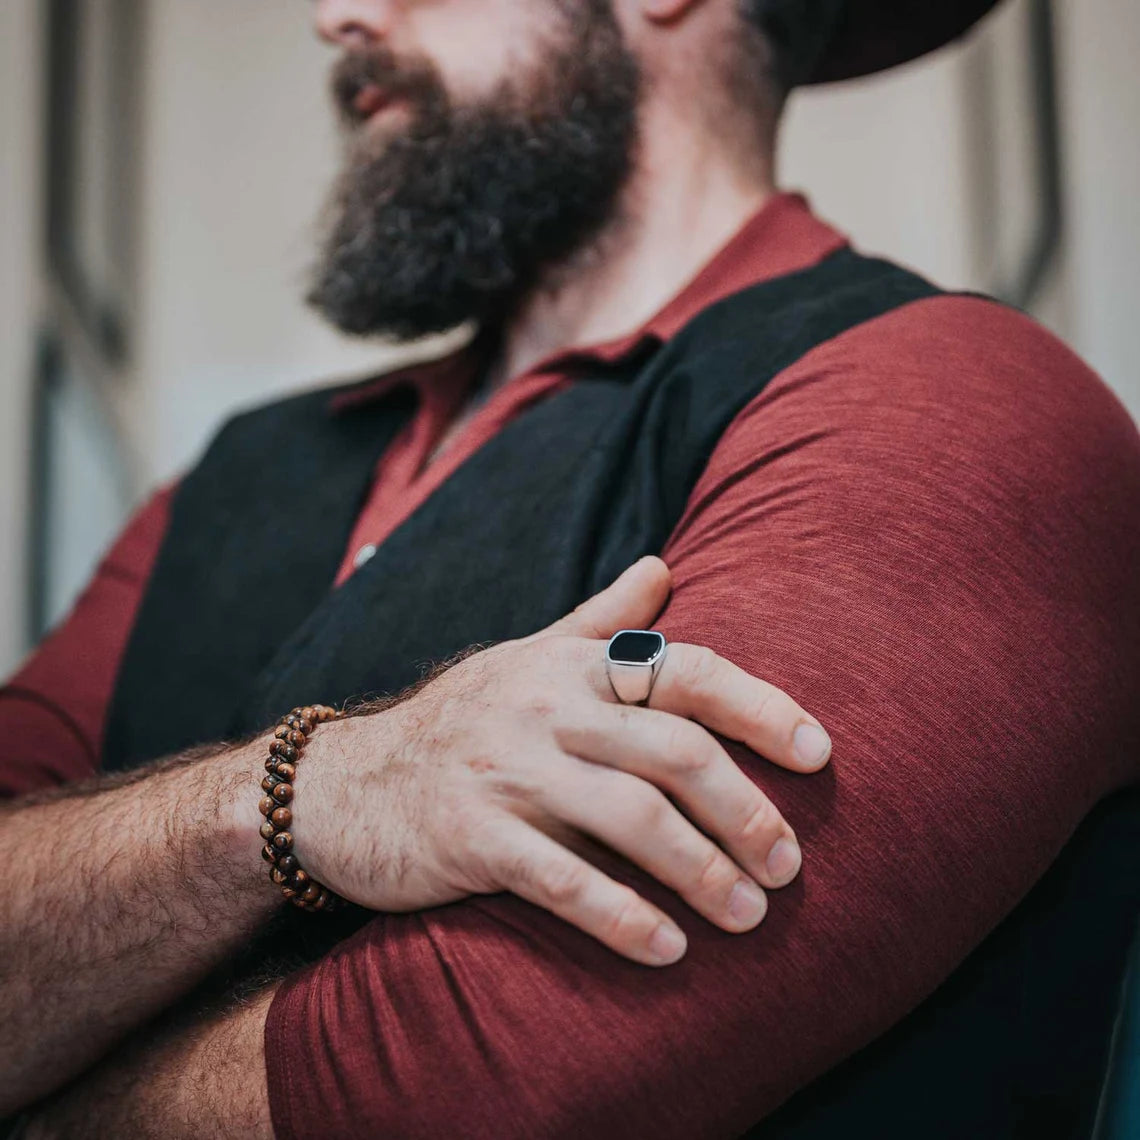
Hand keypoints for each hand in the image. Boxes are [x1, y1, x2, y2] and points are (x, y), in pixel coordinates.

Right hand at [298, 556, 830, 965]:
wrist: (342, 784)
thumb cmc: (459, 721)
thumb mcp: (526, 658)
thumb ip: (600, 621)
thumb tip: (663, 566)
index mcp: (569, 664)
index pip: (684, 667)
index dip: (759, 706)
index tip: (819, 753)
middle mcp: (544, 707)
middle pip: (673, 750)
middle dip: (745, 810)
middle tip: (789, 864)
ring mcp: (505, 771)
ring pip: (630, 818)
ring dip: (701, 873)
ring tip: (749, 915)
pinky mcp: (470, 838)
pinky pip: (562, 881)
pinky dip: (622, 917)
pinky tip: (668, 951)